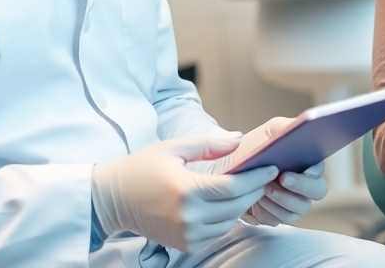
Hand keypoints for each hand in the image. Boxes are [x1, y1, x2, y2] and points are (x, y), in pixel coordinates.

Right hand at [92, 135, 277, 252]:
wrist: (113, 198)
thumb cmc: (142, 168)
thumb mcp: (174, 148)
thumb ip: (208, 144)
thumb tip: (238, 140)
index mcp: (187, 190)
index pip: (233, 187)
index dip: (256, 178)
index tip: (272, 168)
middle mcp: (189, 216)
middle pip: (236, 206)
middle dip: (253, 191)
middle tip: (264, 176)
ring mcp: (186, 234)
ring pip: (229, 221)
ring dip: (241, 206)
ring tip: (248, 188)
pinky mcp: (184, 244)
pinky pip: (216, 233)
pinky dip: (225, 219)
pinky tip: (227, 204)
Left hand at [195, 118, 329, 226]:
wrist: (228, 173)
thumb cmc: (251, 150)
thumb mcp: (266, 134)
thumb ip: (284, 127)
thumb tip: (299, 124)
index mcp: (306, 162)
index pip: (320, 168)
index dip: (313, 171)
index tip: (300, 169)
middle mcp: (306, 184)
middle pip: (318, 191)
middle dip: (300, 186)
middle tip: (281, 179)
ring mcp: (295, 202)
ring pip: (300, 207)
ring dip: (280, 198)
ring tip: (263, 189)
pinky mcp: (280, 217)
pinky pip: (281, 219)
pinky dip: (269, 210)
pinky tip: (257, 201)